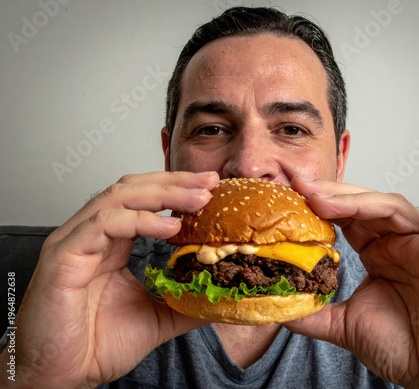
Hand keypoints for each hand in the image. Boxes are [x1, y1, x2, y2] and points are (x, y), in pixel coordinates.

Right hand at [0, 171, 218, 387]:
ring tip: (197, 199)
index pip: (143, 201)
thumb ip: (185, 302)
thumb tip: (218, 295)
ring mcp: (75, 242)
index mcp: (111, 244)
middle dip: (174, 182)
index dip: (176, 190)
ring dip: (162, 194)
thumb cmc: (96, 346)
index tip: (210, 187)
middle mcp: (91, 236)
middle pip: (133, 190)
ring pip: (118, 198)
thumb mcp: (156, 318)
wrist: (62, 378)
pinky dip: (139, 220)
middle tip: (209, 181)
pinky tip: (170, 227)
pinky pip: (103, 224)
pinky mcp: (64, 256)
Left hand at [286, 150, 418, 387]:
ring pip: (391, 206)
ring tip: (322, 198)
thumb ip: (314, 316)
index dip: (321, 205)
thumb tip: (279, 309)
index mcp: (377, 255)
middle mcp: (397, 245)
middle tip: (300, 186)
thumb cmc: (402, 348)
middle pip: (363, 206)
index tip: (292, 195)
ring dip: (358, 199)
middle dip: (331, 195)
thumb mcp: (345, 326)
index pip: (346, 219)